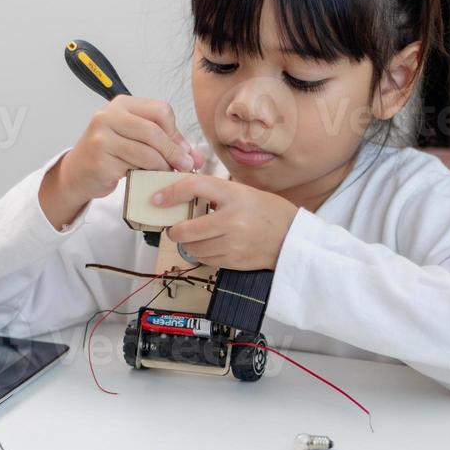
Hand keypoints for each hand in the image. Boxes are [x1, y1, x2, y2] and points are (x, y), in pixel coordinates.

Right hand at [39, 96, 203, 229]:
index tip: (184, 150)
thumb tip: (195, 156)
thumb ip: (164, 142)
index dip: (176, 132)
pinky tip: (150, 179)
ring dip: (163, 166)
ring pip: (147, 151)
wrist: (78, 173)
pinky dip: (148, 175)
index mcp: (122, 104)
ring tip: (168, 173)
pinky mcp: (100, 158)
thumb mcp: (135, 140)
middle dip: (174, 151)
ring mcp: (102, 136)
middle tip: (185, 166)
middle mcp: (109, 115)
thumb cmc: (111, 155)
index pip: (161, 110)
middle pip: (154, 130)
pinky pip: (134, 167)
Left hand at [154, 174, 299, 270]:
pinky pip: (205, 260)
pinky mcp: (233, 261)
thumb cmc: (267, 211)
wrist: (292, 237)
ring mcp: (232, 244)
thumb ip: (214, 193)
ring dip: (187, 244)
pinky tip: (210, 246)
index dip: (170, 193)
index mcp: (233, 195)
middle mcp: (231, 220)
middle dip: (174, 230)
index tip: (157, 199)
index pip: (193, 188)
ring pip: (192, 248)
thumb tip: (180, 196)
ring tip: (194, 237)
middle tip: (175, 227)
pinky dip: (201, 254)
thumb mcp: (242, 192)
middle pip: (185, 229)